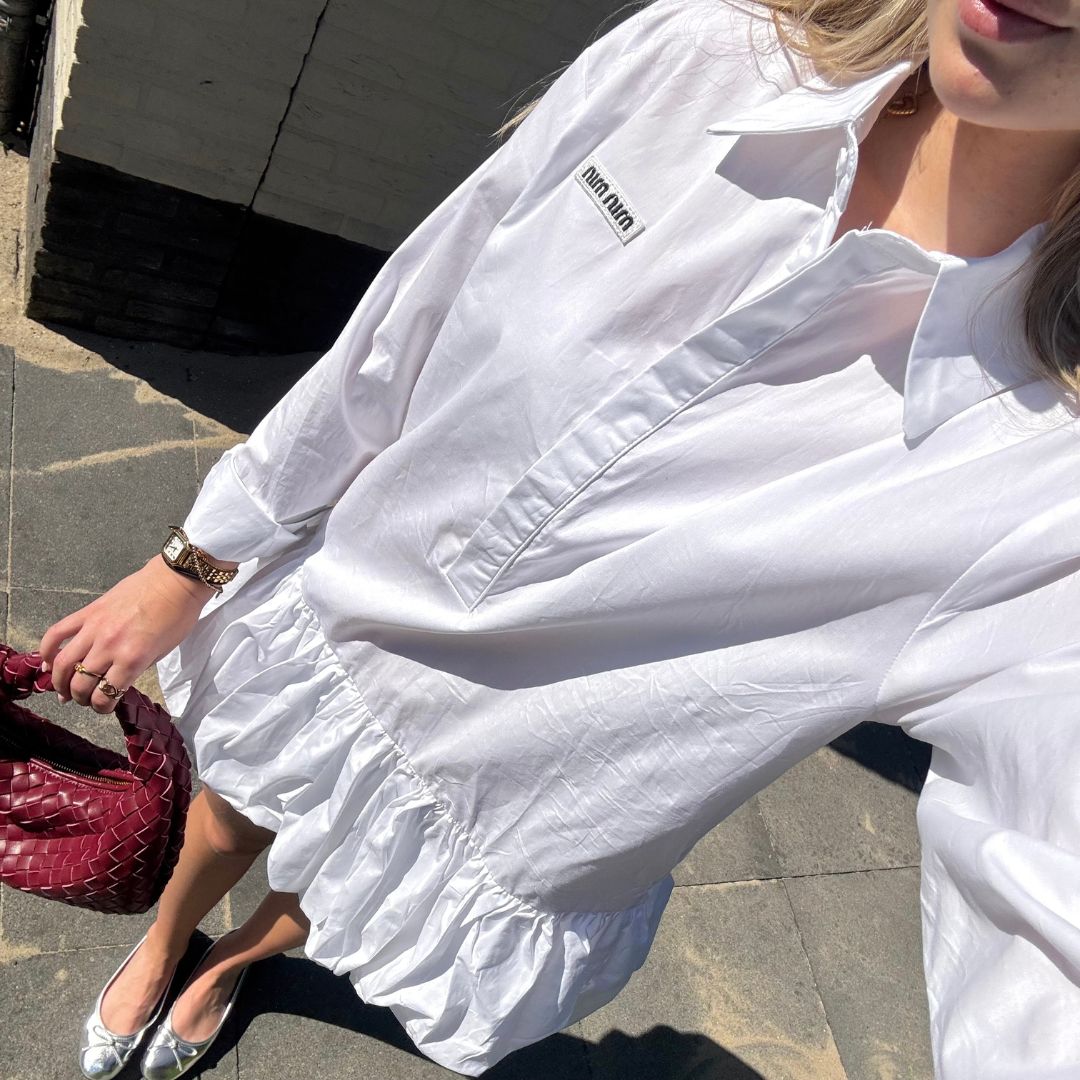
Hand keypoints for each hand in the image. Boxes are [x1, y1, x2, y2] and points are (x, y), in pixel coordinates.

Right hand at [37, 555, 220, 713]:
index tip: (104, 706)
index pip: (105, 696)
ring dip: (59, 681)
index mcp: (132, 659)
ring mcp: (95, 628)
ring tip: (63, 688)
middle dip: (81, 698)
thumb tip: (113, 680)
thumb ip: (136, 668)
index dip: (102, 707)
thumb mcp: (162, 652)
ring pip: (63, 662)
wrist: (175, 581)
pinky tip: (47, 661)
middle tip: (84, 699)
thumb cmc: (178, 617)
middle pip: (81, 684)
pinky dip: (46, 649)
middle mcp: (109, 646)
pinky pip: (57, 632)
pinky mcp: (88, 612)